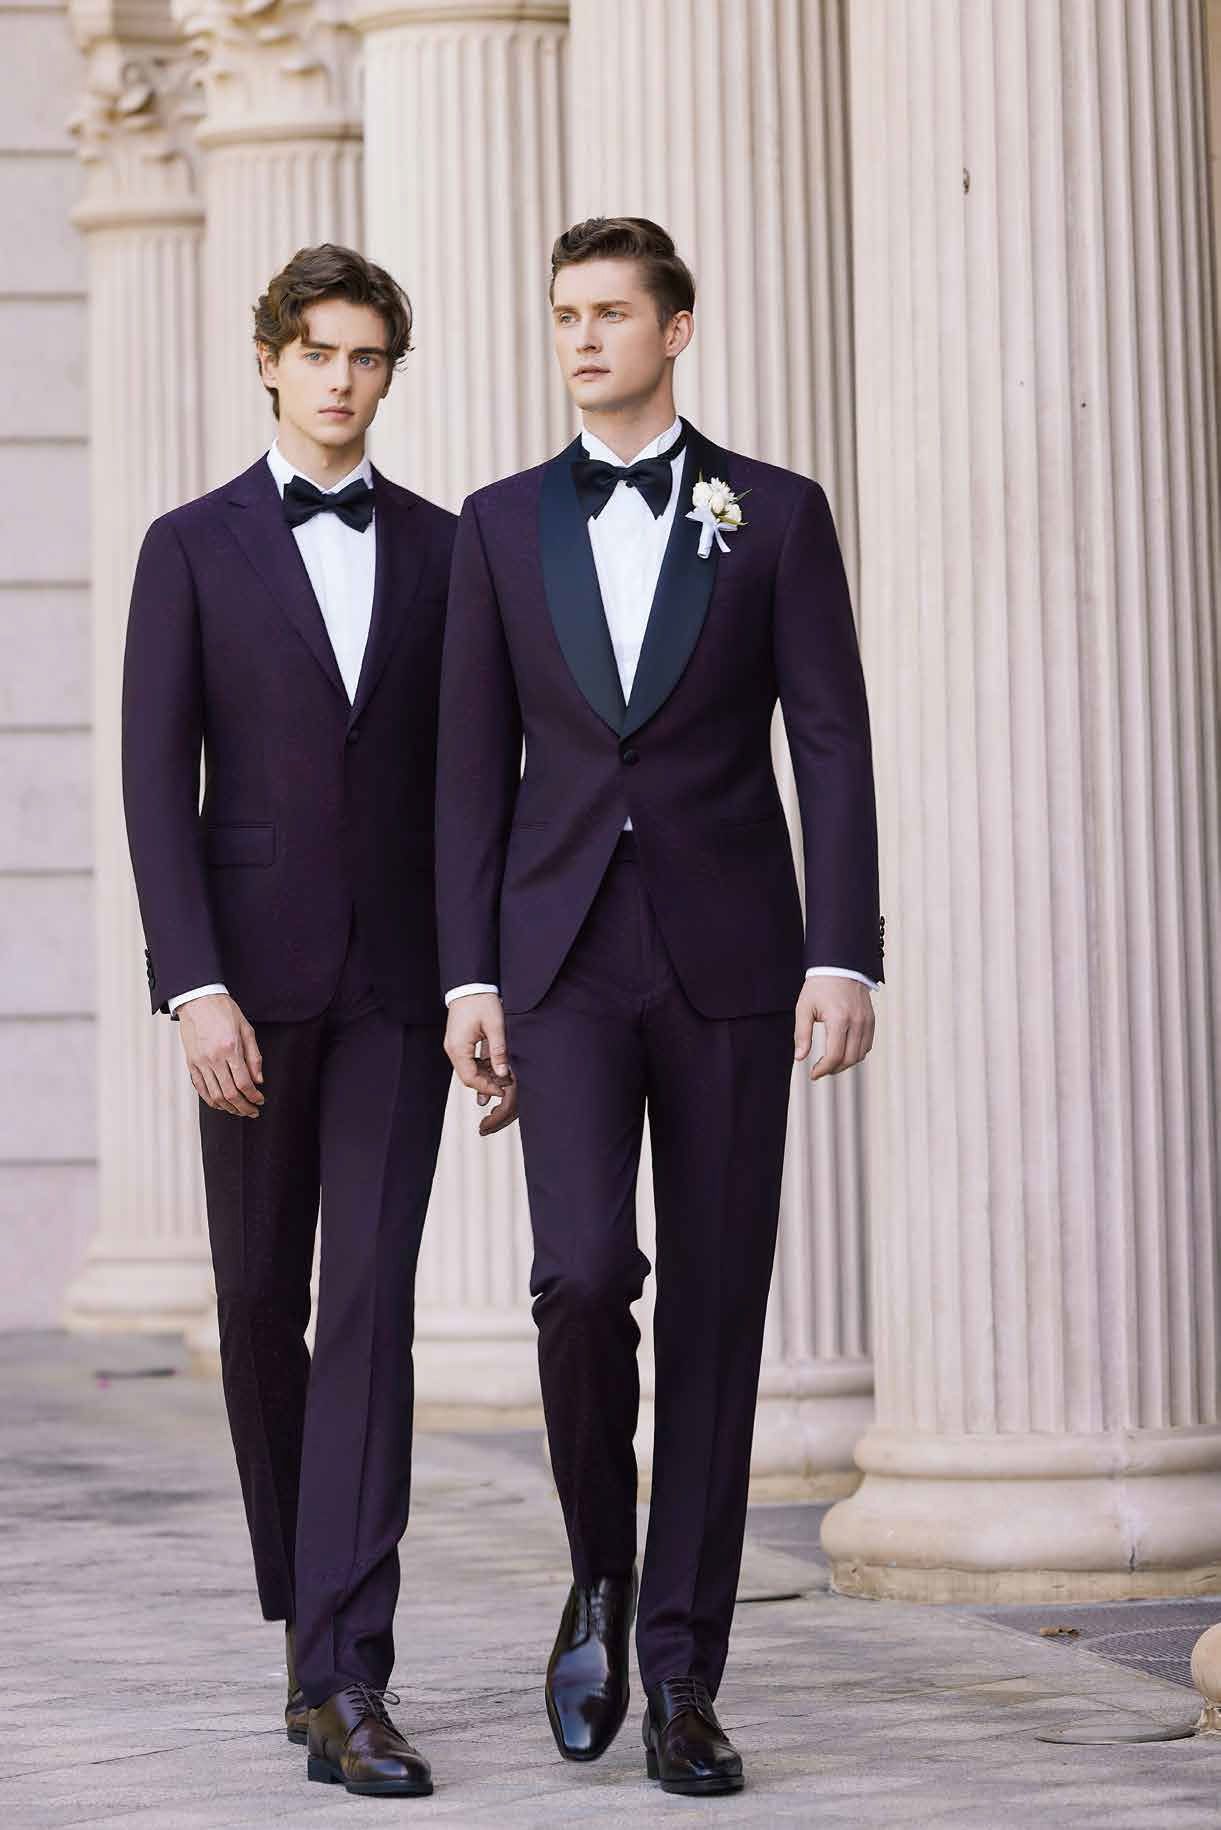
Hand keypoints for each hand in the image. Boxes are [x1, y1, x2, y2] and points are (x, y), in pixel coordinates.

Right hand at [178, 994, 264, 1116]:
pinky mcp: (191, 1063)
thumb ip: (254, 1057)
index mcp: (230, 1048)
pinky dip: (211, 1100)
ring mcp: (200, 1062)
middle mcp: (214, 1058)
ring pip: (214, 1095)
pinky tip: (220, 1104)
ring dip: (228, 1107)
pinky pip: (200, 1088)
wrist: (199, 1000)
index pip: (244, 1083)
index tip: (261, 1101)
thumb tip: (259, 1080)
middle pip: (230, 1093)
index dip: (254, 1096)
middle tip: (252, 1111)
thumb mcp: (247, 1030)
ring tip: (239, 1110)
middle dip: (244, 1107)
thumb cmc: (225, 1012)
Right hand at [444, 992, 517, 1134]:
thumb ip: (499, 1052)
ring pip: (467, 1070)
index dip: (487, 1087)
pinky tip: (494, 1065)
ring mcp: (453, 1046)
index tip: (503, 1089)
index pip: (470, 1078)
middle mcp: (452, 1049)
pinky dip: (480, 1066)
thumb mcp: (495, 1027)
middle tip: (505, 1085)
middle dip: (486, 1084)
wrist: (470, 985)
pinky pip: (467, 1061)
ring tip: (502, 1076)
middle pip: (467, 1077)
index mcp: (459, 1047)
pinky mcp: (458, 1042)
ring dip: (484, 1075)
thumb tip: (503, 1073)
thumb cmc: (481, 1002)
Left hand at [794, 976, 873, 1080]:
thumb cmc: (819, 987)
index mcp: (839, 1019)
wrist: (840, 966)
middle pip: (849, 1059)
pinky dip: (856, 1053)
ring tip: (830, 1063)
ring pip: (860, 1054)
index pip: (834, 1055)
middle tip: (819, 1070)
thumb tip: (800, 1058)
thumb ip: (801, 1034)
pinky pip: (867, 1045)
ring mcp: (867, 1021)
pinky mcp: (871, 1019)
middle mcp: (856, 1022)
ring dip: (845, 1063)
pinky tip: (843, 1052)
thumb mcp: (804, 1008)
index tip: (813, 1074)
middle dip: (833, 1069)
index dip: (823, 1069)